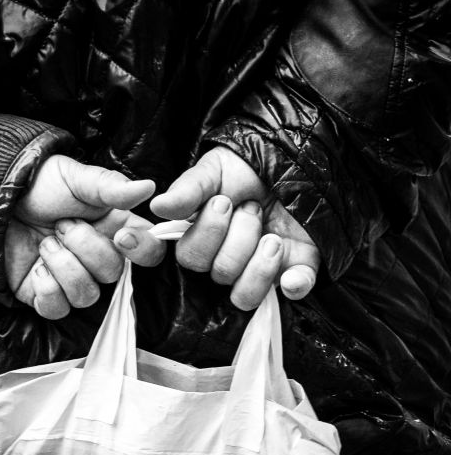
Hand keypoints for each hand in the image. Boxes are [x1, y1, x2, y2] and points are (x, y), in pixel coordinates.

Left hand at [5, 155, 165, 318]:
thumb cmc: (40, 186)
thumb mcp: (76, 178)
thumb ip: (111, 186)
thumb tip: (148, 187)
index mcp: (116, 229)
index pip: (149, 252)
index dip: (143, 251)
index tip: (122, 237)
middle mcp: (98, 258)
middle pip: (115, 274)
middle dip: (86, 247)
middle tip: (62, 226)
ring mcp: (73, 280)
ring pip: (88, 295)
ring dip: (64, 266)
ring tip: (45, 243)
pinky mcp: (47, 296)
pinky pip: (58, 308)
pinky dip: (46, 288)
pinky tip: (37, 267)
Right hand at [145, 146, 319, 309]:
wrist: (290, 159)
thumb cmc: (244, 169)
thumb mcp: (214, 171)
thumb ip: (188, 189)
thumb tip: (157, 206)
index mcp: (203, 241)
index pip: (190, 259)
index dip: (206, 236)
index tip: (222, 202)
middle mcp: (228, 261)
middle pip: (220, 273)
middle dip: (239, 238)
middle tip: (252, 208)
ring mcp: (262, 270)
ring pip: (246, 295)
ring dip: (260, 266)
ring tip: (272, 238)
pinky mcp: (298, 269)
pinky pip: (294, 291)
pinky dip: (294, 284)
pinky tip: (292, 275)